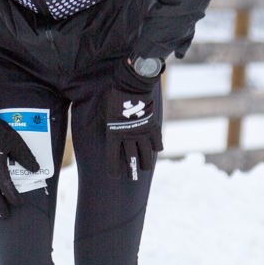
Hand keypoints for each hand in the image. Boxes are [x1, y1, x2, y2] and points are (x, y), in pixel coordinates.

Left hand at [105, 63, 162, 180]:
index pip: (113, 157)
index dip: (114, 169)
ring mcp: (142, 133)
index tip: (115, 177)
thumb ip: (109, 125)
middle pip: (131, 159)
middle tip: (133, 178)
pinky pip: (156, 142)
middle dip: (132, 170)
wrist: (132, 86)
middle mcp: (128, 136)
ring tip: (145, 168)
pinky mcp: (152, 127)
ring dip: (145, 163)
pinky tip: (156, 150)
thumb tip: (109, 133)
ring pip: (145, 154)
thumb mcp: (106, 112)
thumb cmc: (115, 96)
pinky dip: (157, 147)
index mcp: (114, 134)